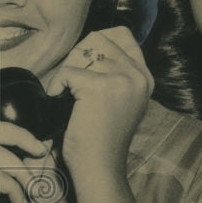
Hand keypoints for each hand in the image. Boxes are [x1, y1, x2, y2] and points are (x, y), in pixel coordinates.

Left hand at [45, 26, 153, 173]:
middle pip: (98, 40)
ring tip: (66, 94)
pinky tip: (59, 100)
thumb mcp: (119, 100)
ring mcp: (122, 79)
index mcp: (144, 76)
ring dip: (66, 72)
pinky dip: (56, 85)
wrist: (100, 167)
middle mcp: (137, 75)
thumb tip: (90, 44)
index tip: (83, 64)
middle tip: (70, 83)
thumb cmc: (100, 137)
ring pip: (80, 54)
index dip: (95, 43)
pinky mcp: (101, 87)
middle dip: (76, 57)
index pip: (121, 35)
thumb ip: (115, 73)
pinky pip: (67, 72)